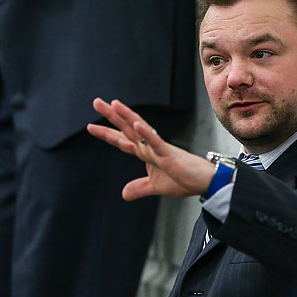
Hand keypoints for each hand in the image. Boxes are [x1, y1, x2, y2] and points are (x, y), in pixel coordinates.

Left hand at [87, 98, 215, 200]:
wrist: (205, 183)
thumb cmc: (185, 180)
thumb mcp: (156, 187)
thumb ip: (140, 188)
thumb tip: (124, 194)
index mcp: (146, 153)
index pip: (123, 140)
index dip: (107, 134)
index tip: (91, 126)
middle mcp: (150, 147)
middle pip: (127, 129)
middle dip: (111, 116)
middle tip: (96, 102)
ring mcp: (159, 149)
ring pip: (139, 129)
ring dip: (126, 116)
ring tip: (113, 104)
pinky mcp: (169, 155)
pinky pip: (155, 142)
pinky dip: (145, 133)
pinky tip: (135, 124)